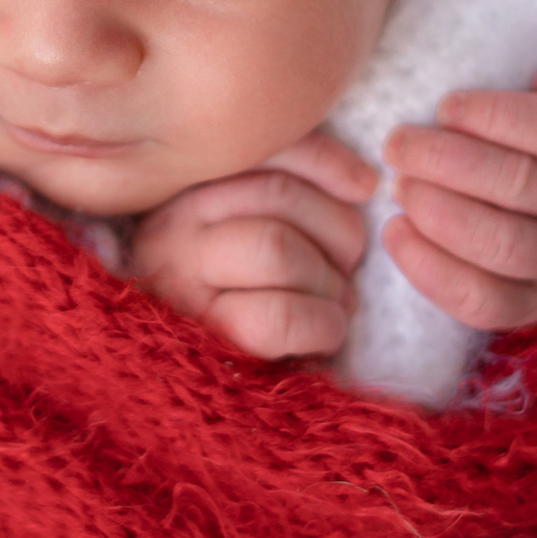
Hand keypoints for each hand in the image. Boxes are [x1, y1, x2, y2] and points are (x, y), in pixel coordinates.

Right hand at [131, 132, 378, 359]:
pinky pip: (279, 316)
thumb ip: (286, 193)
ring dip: (330, 279)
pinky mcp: (202, 335)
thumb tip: (365, 182)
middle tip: (349, 266)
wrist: (188, 388)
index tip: (365, 185)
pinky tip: (327, 332)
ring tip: (338, 300)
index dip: (325, 160)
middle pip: (278, 195)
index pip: (259, 149)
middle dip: (337, 230)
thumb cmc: (241, 298)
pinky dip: (322, 323)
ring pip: (279, 248)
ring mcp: (179, 281)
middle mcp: (171, 227)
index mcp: (185, 190)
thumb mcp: (250, 229)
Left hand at [380, 69, 536, 333]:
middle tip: (397, 145)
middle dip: (447, 162)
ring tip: (398, 187)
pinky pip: (484, 301)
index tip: (444, 107)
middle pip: (522, 185)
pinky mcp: (535, 308)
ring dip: (439, 214)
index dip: (498, 116)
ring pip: (504, 246)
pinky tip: (395, 232)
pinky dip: (431, 269)